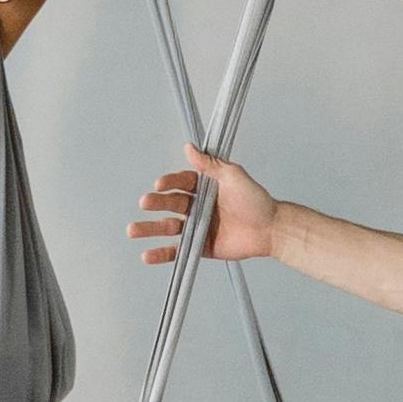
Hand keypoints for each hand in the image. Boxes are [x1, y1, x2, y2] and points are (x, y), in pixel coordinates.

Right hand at [130, 143, 275, 267]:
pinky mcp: (199, 247)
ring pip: (168, 227)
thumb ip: (209, 164)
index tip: (160, 184)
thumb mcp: (233, 175)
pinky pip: (177, 250)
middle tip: (145, 202)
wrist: (270, 229)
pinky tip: (147, 254)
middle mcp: (197, 207)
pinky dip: (161, 253)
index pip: (181, 183)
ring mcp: (197, 227)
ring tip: (132, 230)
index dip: (169, 183)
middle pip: (171, 204)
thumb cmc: (255, 200)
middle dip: (156, 203)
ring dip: (149, 228)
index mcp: (204, 188)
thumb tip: (189, 147)